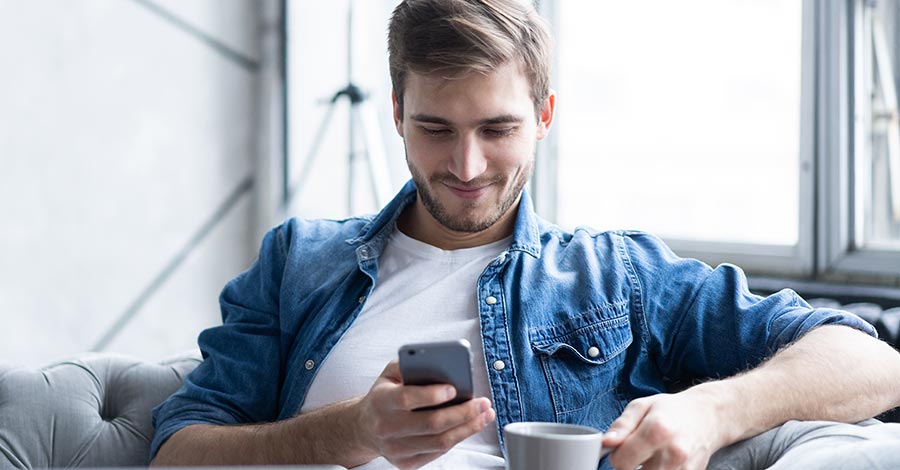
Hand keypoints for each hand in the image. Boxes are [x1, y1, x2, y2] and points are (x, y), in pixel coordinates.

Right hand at [355, 361, 495, 468]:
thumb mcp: (389, 374)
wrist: (364, 427)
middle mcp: (387, 427)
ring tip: (484, 414)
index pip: (407, 399)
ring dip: (468, 428)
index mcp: (382, 401)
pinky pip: (439, 452)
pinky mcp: (406, 463)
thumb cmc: (383, 396)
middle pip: (431, 423)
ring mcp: (396, 449)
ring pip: (440, 441)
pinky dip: (458, 438)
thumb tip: (439, 362)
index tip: (454, 388)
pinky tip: (469, 426)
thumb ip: (409, 364)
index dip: (432, 395)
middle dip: (463, 413)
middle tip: (482, 402)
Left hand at [602, 388, 729, 469]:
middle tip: (638, 451)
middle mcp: (673, 452)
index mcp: (658, 430)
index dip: (617, 456)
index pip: (622, 462)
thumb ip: (621, 426)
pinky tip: (663, 461)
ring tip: (651, 455)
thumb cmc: (672, 410)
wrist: (708, 416)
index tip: (622, 448)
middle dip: (631, 466)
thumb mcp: (641, 406)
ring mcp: (684, 468)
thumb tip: (606, 443)